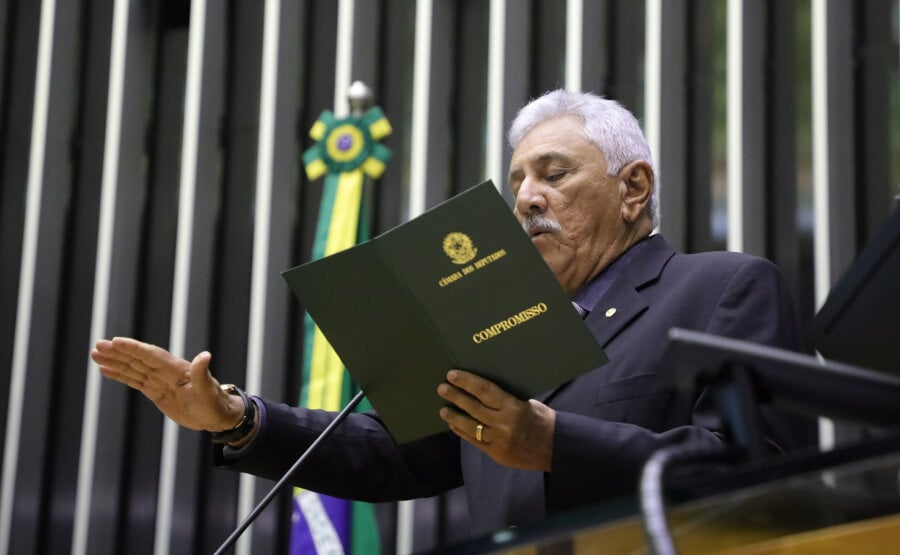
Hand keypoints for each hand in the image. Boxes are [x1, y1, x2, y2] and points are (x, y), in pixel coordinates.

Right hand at [91, 337, 243, 431]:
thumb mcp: (208, 390)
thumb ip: (202, 374)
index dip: (134, 348)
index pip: (151, 355)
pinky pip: (135, 381)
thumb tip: (205, 356)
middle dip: (118, 353)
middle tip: (97, 345)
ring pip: (133, 369)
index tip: (116, 341)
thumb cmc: (215, 403)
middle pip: (138, 359)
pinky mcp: (156, 392)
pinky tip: (106, 370)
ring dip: (115, 362)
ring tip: (96, 354)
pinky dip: (120, 375)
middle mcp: (166, 371)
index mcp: (177, 368)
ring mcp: (159, 381)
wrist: (217, 416)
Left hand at [437, 369, 555, 471]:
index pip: (484, 390)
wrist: (556, 449)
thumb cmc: (544, 421)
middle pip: (473, 407)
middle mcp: (503, 424)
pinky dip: (463, 432)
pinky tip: (455, 426)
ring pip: (470, 426)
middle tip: (442, 388)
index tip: (452, 375)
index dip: (466, 382)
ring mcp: (499, 440)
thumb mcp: (529, 403)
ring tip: (443, 410)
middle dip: (456, 397)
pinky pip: (475, 442)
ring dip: (454, 417)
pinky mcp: (497, 454)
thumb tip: (484, 390)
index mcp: (513, 407)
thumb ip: (506, 400)